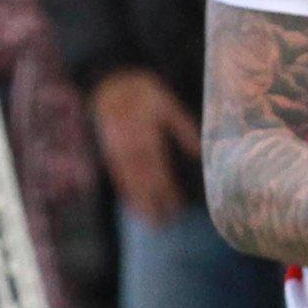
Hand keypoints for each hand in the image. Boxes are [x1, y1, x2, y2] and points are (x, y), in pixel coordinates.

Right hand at [92, 69, 199, 223]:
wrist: (111, 83)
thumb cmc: (146, 94)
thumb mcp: (167, 105)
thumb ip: (183, 128)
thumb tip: (198, 153)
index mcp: (145, 133)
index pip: (157, 167)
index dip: (165, 188)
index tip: (176, 205)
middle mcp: (129, 145)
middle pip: (142, 179)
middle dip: (153, 202)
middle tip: (164, 224)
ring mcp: (116, 150)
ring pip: (129, 181)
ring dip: (139, 202)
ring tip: (150, 222)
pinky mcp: (109, 151)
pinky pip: (117, 176)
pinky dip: (126, 191)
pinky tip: (134, 206)